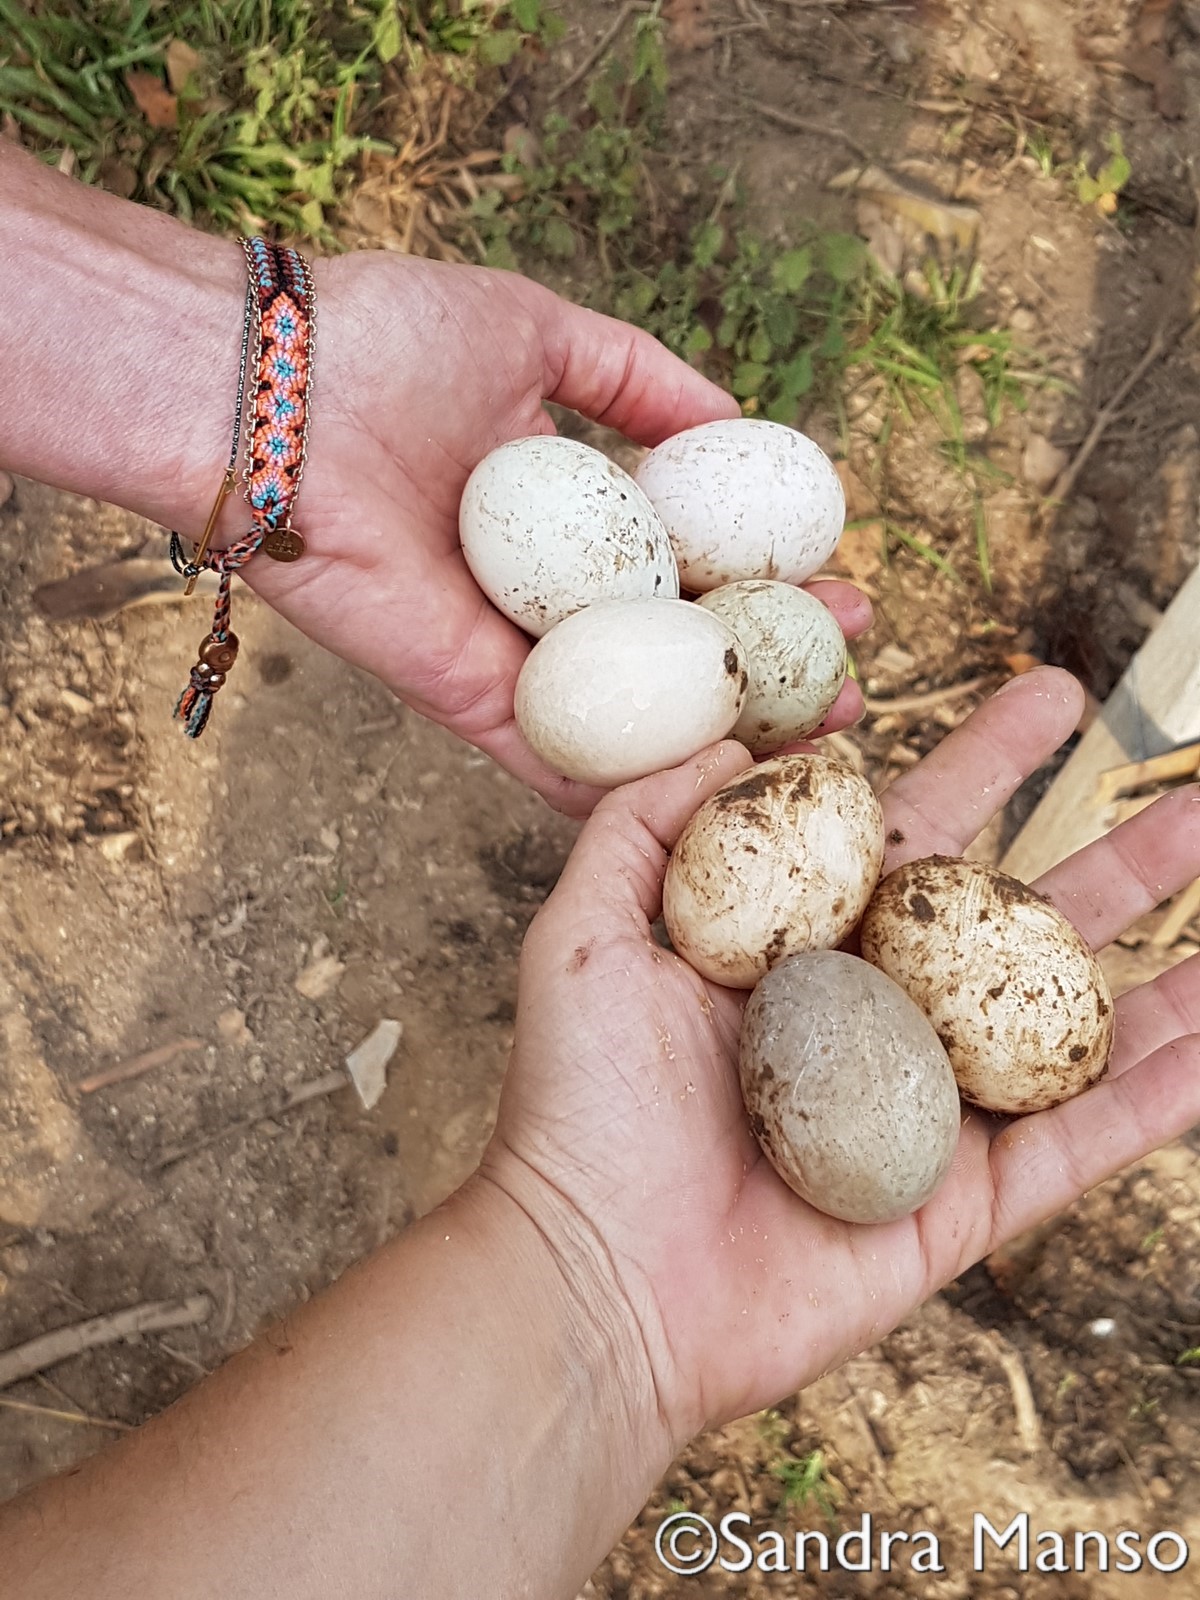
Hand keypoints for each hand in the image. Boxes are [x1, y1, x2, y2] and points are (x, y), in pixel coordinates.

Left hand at [238, 253, 870, 812]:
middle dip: (777, 667)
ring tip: (832, 734)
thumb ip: (632, 377)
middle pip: (679, 650)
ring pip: (639, 716)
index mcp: (566, 516)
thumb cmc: (391, 341)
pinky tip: (732, 794)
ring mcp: (513, 656)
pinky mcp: (472, 703)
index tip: (847, 584)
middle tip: (862, 675)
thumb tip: (731, 420)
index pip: (690, 564)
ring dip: (735, 735)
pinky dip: (642, 787)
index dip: (772, 580)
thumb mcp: (535, 331)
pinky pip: (564, 764)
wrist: (273, 397)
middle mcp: (547, 596)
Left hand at [483, 667, 1199, 1447]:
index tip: (1034, 695)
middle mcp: (876, 1019)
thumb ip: (645, 824)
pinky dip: (1160, 1088)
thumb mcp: (585, 934)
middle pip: (1006, 910)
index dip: (975, 761)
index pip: (907, 835)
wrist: (596, 1281)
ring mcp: (928, 1111)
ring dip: (1151, 932)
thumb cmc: (578, 1107)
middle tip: (1160, 754)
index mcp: (799, 949)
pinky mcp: (963, 1203)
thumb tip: (738, 741)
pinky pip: (1079, 1140)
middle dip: (1092, 832)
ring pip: (1064, 1010)